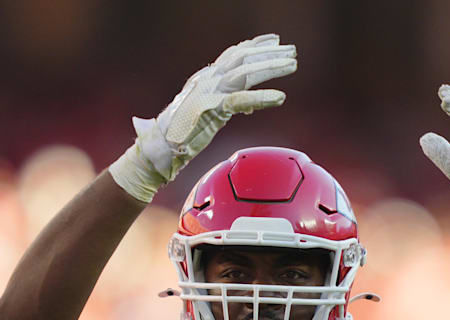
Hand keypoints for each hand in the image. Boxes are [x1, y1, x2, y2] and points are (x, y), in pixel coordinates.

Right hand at [108, 34, 296, 202]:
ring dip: (270, 67)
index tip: (275, 40)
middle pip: (243, 59)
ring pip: (245, 73)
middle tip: (292, 51)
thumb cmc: (177, 134)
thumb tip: (248, 105)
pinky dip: (262, 97)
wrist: (157, 148)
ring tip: (292, 65)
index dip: (254, 45)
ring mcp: (208, 93)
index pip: (233, 55)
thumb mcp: (205, 113)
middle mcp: (207, 80)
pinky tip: (280, 97)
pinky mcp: (210, 110)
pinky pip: (241, 99)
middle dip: (269, 53)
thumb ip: (225, 104)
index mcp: (205, 79)